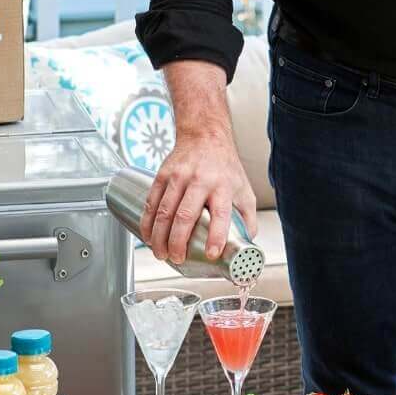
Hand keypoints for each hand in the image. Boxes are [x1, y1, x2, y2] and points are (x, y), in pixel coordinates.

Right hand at [140, 124, 257, 264]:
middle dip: (178, 242)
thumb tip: (247, 243)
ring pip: (164, 211)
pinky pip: (151, 202)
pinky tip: (148, 236)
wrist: (205, 135)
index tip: (212, 254)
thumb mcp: (244, 190)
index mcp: (223, 187)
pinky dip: (147, 222)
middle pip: (185, 216)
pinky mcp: (163, 175)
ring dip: (160, 236)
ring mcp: (179, 177)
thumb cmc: (225, 166)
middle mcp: (200, 181)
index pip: (221, 215)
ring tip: (161, 253)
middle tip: (177, 259)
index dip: (216, 236)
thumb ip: (248, 218)